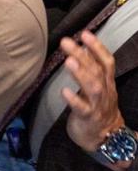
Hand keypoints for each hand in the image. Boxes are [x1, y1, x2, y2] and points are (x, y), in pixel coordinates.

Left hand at [60, 31, 124, 152]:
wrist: (106, 137)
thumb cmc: (96, 109)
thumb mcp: (96, 88)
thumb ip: (90, 71)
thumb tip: (78, 50)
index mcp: (107, 82)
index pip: (106, 61)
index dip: (97, 47)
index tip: (84, 33)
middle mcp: (104, 91)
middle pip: (96, 70)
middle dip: (82, 55)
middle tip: (66, 42)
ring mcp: (97, 104)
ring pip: (93, 87)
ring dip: (81, 74)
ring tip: (68, 61)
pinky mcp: (87, 118)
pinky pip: (82, 108)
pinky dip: (74, 99)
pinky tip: (64, 91)